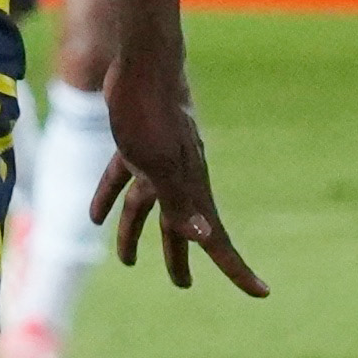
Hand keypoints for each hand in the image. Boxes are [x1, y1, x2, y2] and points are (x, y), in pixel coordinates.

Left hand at [89, 60, 270, 297]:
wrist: (145, 64)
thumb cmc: (153, 114)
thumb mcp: (160, 163)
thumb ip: (179, 202)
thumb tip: (205, 236)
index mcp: (192, 189)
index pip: (218, 240)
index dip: (238, 270)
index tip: (261, 293)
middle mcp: (179, 180)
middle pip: (181, 230)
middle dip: (180, 259)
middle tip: (182, 285)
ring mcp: (158, 163)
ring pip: (147, 209)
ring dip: (136, 235)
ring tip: (127, 262)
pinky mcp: (136, 146)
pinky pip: (124, 181)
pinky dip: (110, 198)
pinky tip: (95, 216)